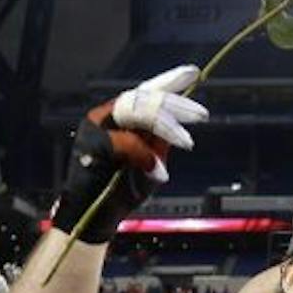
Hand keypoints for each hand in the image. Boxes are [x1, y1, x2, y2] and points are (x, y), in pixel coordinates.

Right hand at [56, 65, 207, 242]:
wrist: (96, 218)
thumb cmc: (120, 192)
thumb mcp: (150, 163)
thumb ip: (159, 141)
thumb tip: (177, 119)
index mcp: (119, 119)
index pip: (145, 92)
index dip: (169, 81)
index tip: (193, 73)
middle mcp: (105, 117)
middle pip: (144, 97)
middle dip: (176, 104)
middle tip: (201, 115)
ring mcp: (96, 129)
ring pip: (136, 111)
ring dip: (166, 125)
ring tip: (185, 143)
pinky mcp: (91, 145)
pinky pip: (127, 141)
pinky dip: (145, 156)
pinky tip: (157, 172)